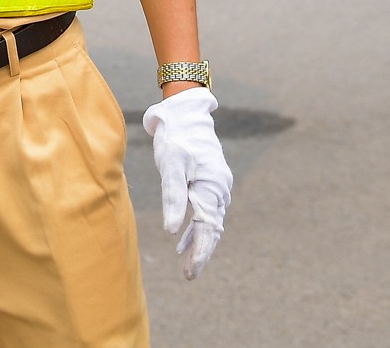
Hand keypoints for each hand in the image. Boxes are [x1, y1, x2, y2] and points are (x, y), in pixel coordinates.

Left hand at [141, 87, 232, 279]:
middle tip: (189, 276)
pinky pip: (205, 211)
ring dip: (198, 242)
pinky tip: (182, 242)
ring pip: (209, 221)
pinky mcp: (207, 183)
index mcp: (212, 187)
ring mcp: (215, 186)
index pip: (208, 227)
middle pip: (212, 228)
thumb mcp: (171, 166)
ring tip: (187, 266)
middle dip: (202, 253)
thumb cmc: (176, 138)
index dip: (201, 251)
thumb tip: (171, 230)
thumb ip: (172, 197)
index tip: (192, 272)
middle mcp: (218, 189)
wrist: (185, 114)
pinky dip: (195, 228)